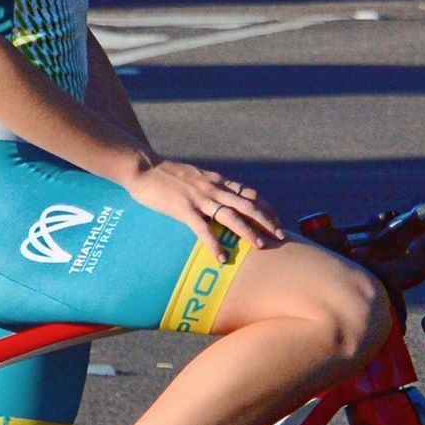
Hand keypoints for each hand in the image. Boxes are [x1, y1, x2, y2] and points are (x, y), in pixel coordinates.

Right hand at [126, 159, 284, 261]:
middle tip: (280, 235)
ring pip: (230, 215)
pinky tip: (221, 258)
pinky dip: (214, 244)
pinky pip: (202, 229)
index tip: (277, 219)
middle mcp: (212, 188)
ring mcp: (199, 198)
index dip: (265, 206)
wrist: (144, 167)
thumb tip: (221, 197)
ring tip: (259, 246)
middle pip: (246, 204)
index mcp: (216, 180)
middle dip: (266, 220)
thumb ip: (209, 185)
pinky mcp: (183, 208)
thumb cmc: (166, 173)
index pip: (248, 193)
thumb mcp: (194, 175)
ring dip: (248, 231)